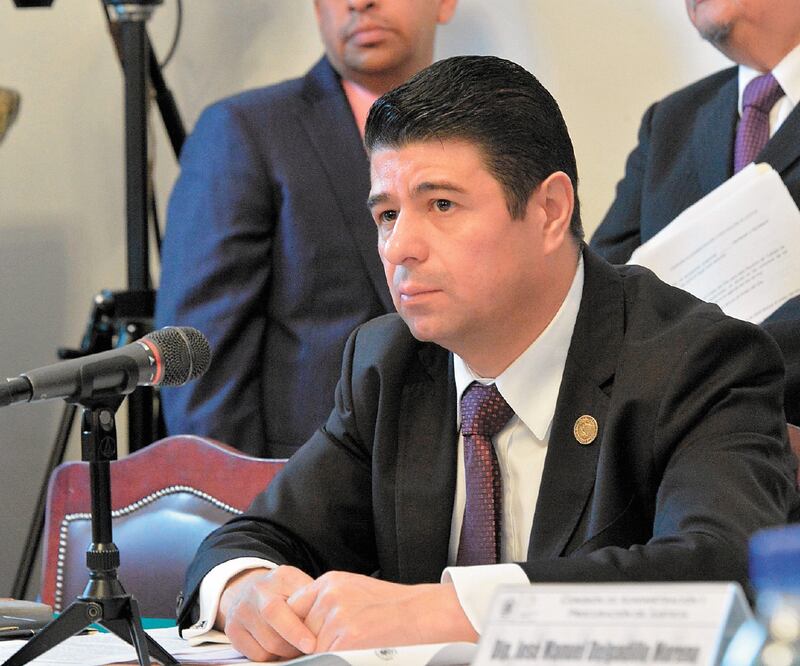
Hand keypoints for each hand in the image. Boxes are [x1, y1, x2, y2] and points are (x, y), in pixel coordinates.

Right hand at [217, 565, 316, 660]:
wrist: (253, 587)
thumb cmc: (285, 589)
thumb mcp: (300, 584)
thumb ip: (312, 598)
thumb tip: (326, 621)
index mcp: (276, 579)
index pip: (277, 610)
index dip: (295, 631)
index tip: (311, 645)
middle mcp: (253, 595)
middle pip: (271, 635)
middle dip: (293, 647)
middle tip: (309, 649)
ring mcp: (240, 613)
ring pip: (265, 649)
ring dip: (285, 653)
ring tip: (296, 646)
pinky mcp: (233, 631)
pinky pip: (255, 656)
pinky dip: (272, 656)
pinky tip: (280, 647)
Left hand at [287, 572, 477, 651]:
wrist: (427, 614)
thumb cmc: (397, 609)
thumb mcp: (356, 594)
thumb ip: (329, 606)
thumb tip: (305, 631)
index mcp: (330, 583)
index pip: (292, 608)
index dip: (296, 631)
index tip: (301, 644)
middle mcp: (330, 596)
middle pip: (298, 632)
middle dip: (309, 646)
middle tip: (330, 649)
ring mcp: (337, 617)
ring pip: (310, 650)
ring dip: (324, 655)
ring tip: (351, 650)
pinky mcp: (347, 640)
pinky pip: (325, 660)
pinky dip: (336, 661)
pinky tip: (355, 656)